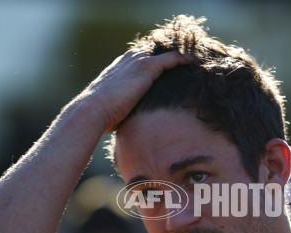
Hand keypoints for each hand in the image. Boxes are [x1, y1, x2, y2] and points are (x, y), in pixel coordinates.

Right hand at [73, 49, 193, 132]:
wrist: (92, 110)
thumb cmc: (101, 115)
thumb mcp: (115, 107)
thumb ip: (126, 107)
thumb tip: (133, 124)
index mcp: (122, 65)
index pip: (146, 57)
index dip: (161, 63)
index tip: (174, 70)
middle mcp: (131, 58)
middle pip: (159, 51)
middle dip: (174, 56)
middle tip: (191, 65)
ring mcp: (139, 60)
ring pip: (168, 51)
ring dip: (182, 56)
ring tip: (198, 62)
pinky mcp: (147, 67)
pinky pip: (174, 58)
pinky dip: (186, 59)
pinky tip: (198, 63)